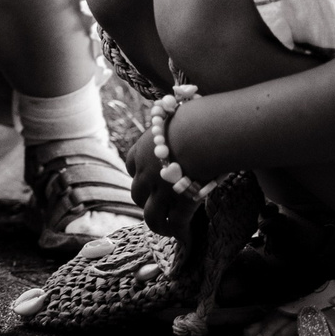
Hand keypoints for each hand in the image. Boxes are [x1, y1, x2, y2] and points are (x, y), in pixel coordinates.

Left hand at [128, 102, 203, 233]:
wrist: (204, 133)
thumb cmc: (199, 117)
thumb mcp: (180, 114)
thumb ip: (179, 117)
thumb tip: (190, 96)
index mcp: (143, 147)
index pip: (131, 163)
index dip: (138, 172)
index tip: (146, 176)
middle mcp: (145, 171)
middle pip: (136, 192)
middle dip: (145, 199)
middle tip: (158, 204)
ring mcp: (160, 190)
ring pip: (150, 215)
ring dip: (158, 224)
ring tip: (168, 230)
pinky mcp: (178, 204)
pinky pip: (175, 224)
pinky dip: (180, 233)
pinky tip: (186, 239)